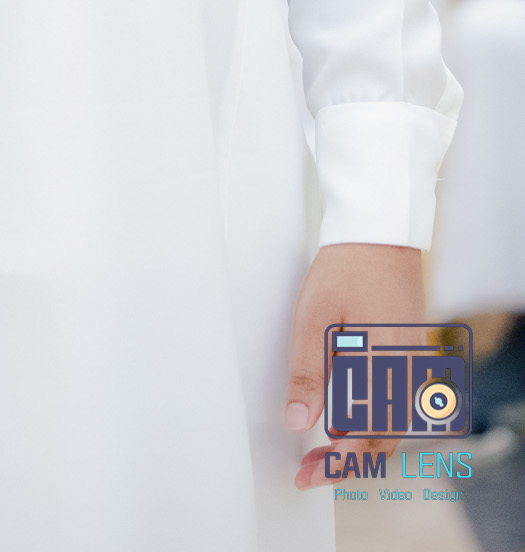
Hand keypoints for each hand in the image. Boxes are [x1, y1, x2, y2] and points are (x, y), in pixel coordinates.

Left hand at [285, 242, 423, 489]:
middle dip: (347, 460)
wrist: (377, 234)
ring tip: (322, 450)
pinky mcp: (408, 356)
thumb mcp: (314, 318)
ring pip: (390, 424)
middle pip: (383, 438)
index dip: (337, 462)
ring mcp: (411, 365)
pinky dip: (371, 419)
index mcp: (385, 367)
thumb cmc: (346, 268)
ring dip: (359, 442)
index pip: (366, 436)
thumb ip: (308, 373)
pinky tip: (344, 417)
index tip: (310, 473)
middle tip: (310, 468)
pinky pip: (394, 402)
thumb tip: (298, 420)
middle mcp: (406, 373)